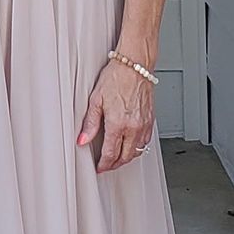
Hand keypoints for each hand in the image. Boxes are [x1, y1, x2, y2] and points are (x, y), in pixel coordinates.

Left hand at [78, 56, 153, 172]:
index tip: (99, 167)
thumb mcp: (96, 100)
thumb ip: (90, 124)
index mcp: (118, 124)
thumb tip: (82, 140)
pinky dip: (138, 148)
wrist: (135, 65)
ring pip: (137, 152)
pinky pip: (146, 142)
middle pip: (125, 157)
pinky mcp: (151, 120)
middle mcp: (134, 127)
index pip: (111, 154)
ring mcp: (144, 125)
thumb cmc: (116, 77)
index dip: (104, 164)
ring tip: (117, 157)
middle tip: (106, 165)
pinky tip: (131, 145)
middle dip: (115, 164)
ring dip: (127, 158)